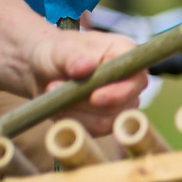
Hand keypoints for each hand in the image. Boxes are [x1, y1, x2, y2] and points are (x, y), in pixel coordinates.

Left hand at [29, 29, 146, 132]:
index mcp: (126, 55)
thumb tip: (86, 67)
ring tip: (52, 94)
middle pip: (120, 105)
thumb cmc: (57, 52)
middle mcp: (130, 82)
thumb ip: (72, 57)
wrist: (44, 69)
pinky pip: (93, 131)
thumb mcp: (59, 49)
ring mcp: (122, 104)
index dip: (119, 93)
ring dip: (73, 112)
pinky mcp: (108, 120)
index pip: (136, 80)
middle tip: (53, 86)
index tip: (94, 98)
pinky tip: (58, 107)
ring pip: (105, 122)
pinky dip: (71, 121)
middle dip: (83, 102)